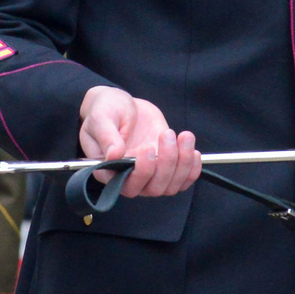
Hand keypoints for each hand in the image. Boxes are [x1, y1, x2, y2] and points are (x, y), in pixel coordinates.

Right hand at [78, 86, 198, 199]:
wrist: (122, 105)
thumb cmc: (106, 111)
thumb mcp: (101, 118)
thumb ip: (106, 136)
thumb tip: (114, 154)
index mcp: (109, 171)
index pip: (128, 185)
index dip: (143, 172)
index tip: (149, 148)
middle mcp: (130, 178)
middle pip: (154, 188)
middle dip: (166, 163)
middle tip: (166, 134)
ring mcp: (150, 174)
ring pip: (171, 185)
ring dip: (182, 163)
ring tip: (184, 136)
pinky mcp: (166, 166)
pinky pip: (183, 179)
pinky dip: (192, 169)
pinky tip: (193, 151)